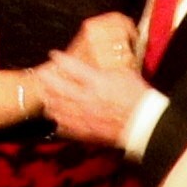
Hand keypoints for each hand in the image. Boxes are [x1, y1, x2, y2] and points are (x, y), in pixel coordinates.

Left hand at [26, 48, 140, 143]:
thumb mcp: (124, 74)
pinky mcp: (86, 132)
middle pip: (56, 87)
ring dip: (49, 100)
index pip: (71, 66)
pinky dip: (58, 120)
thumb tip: (96, 66)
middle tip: (41, 74)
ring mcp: (84, 117)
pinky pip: (65, 127)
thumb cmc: (138, 97)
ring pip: (56, 108)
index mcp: (96, 82)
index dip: (60, 59)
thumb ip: (105, 70)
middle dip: (46, 79)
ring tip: (46, 95)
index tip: (54, 55)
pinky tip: (57, 117)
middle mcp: (86, 98)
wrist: (145, 124)